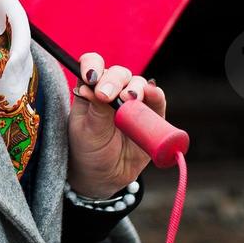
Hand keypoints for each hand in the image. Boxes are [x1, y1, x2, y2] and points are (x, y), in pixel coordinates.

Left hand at [66, 51, 167, 198]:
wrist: (105, 177)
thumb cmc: (88, 151)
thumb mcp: (86, 132)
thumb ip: (94, 111)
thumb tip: (92, 86)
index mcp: (91, 90)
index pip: (92, 66)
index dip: (92, 65)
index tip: (90, 78)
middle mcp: (112, 91)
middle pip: (117, 73)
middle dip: (113, 81)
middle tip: (106, 96)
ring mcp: (133, 102)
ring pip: (138, 83)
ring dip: (135, 87)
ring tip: (129, 99)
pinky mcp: (151, 115)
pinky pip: (157, 99)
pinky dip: (155, 94)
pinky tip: (151, 93)